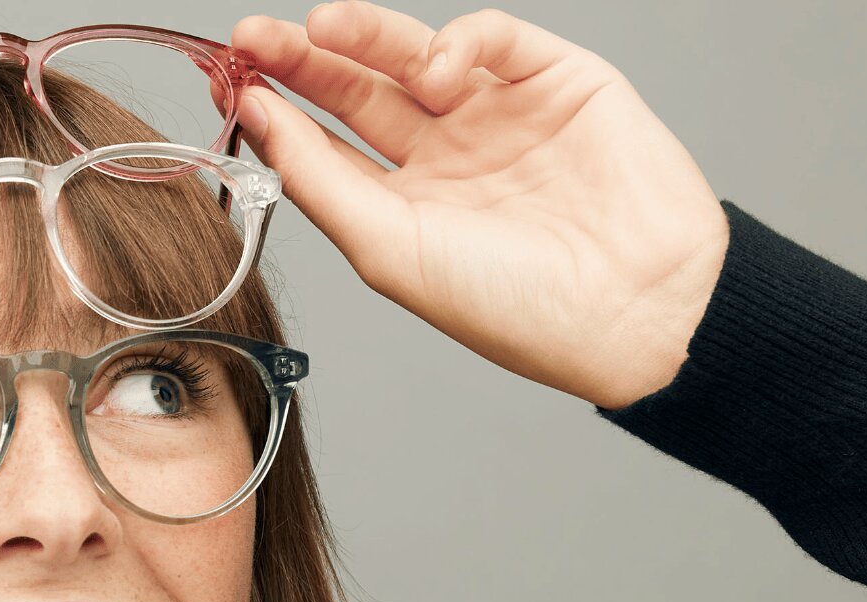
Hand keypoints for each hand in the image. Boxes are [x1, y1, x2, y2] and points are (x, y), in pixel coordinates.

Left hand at [231, 3, 729, 409]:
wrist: (635, 308)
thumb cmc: (515, 306)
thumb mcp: (391, 250)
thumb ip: (320, 182)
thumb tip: (259, 118)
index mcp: (407, 208)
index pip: (326, 146)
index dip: (278, 112)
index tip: (231, 83)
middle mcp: (449, 158)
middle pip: (359, 91)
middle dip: (305, 59)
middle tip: (252, 37)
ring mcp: (502, 116)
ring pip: (417, 55)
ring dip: (365, 34)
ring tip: (322, 27)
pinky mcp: (559, 82)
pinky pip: (494, 40)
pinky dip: (457, 42)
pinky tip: (436, 71)